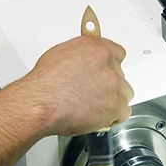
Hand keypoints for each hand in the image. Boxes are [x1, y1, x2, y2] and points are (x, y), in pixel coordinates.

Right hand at [19, 35, 133, 136]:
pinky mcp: (115, 105)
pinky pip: (124, 113)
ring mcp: (113, 85)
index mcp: (96, 48)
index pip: (117, 53)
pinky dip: (113, 117)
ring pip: (125, 94)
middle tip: (93, 93)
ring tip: (94, 106)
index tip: (106, 70)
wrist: (41, 102)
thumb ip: (81, 55)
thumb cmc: (45, 82)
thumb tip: (84, 59)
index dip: (110, 65)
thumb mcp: (60, 54)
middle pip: (120, 75)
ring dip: (113, 100)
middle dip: (109, 85)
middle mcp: (108, 64)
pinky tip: (98, 116)